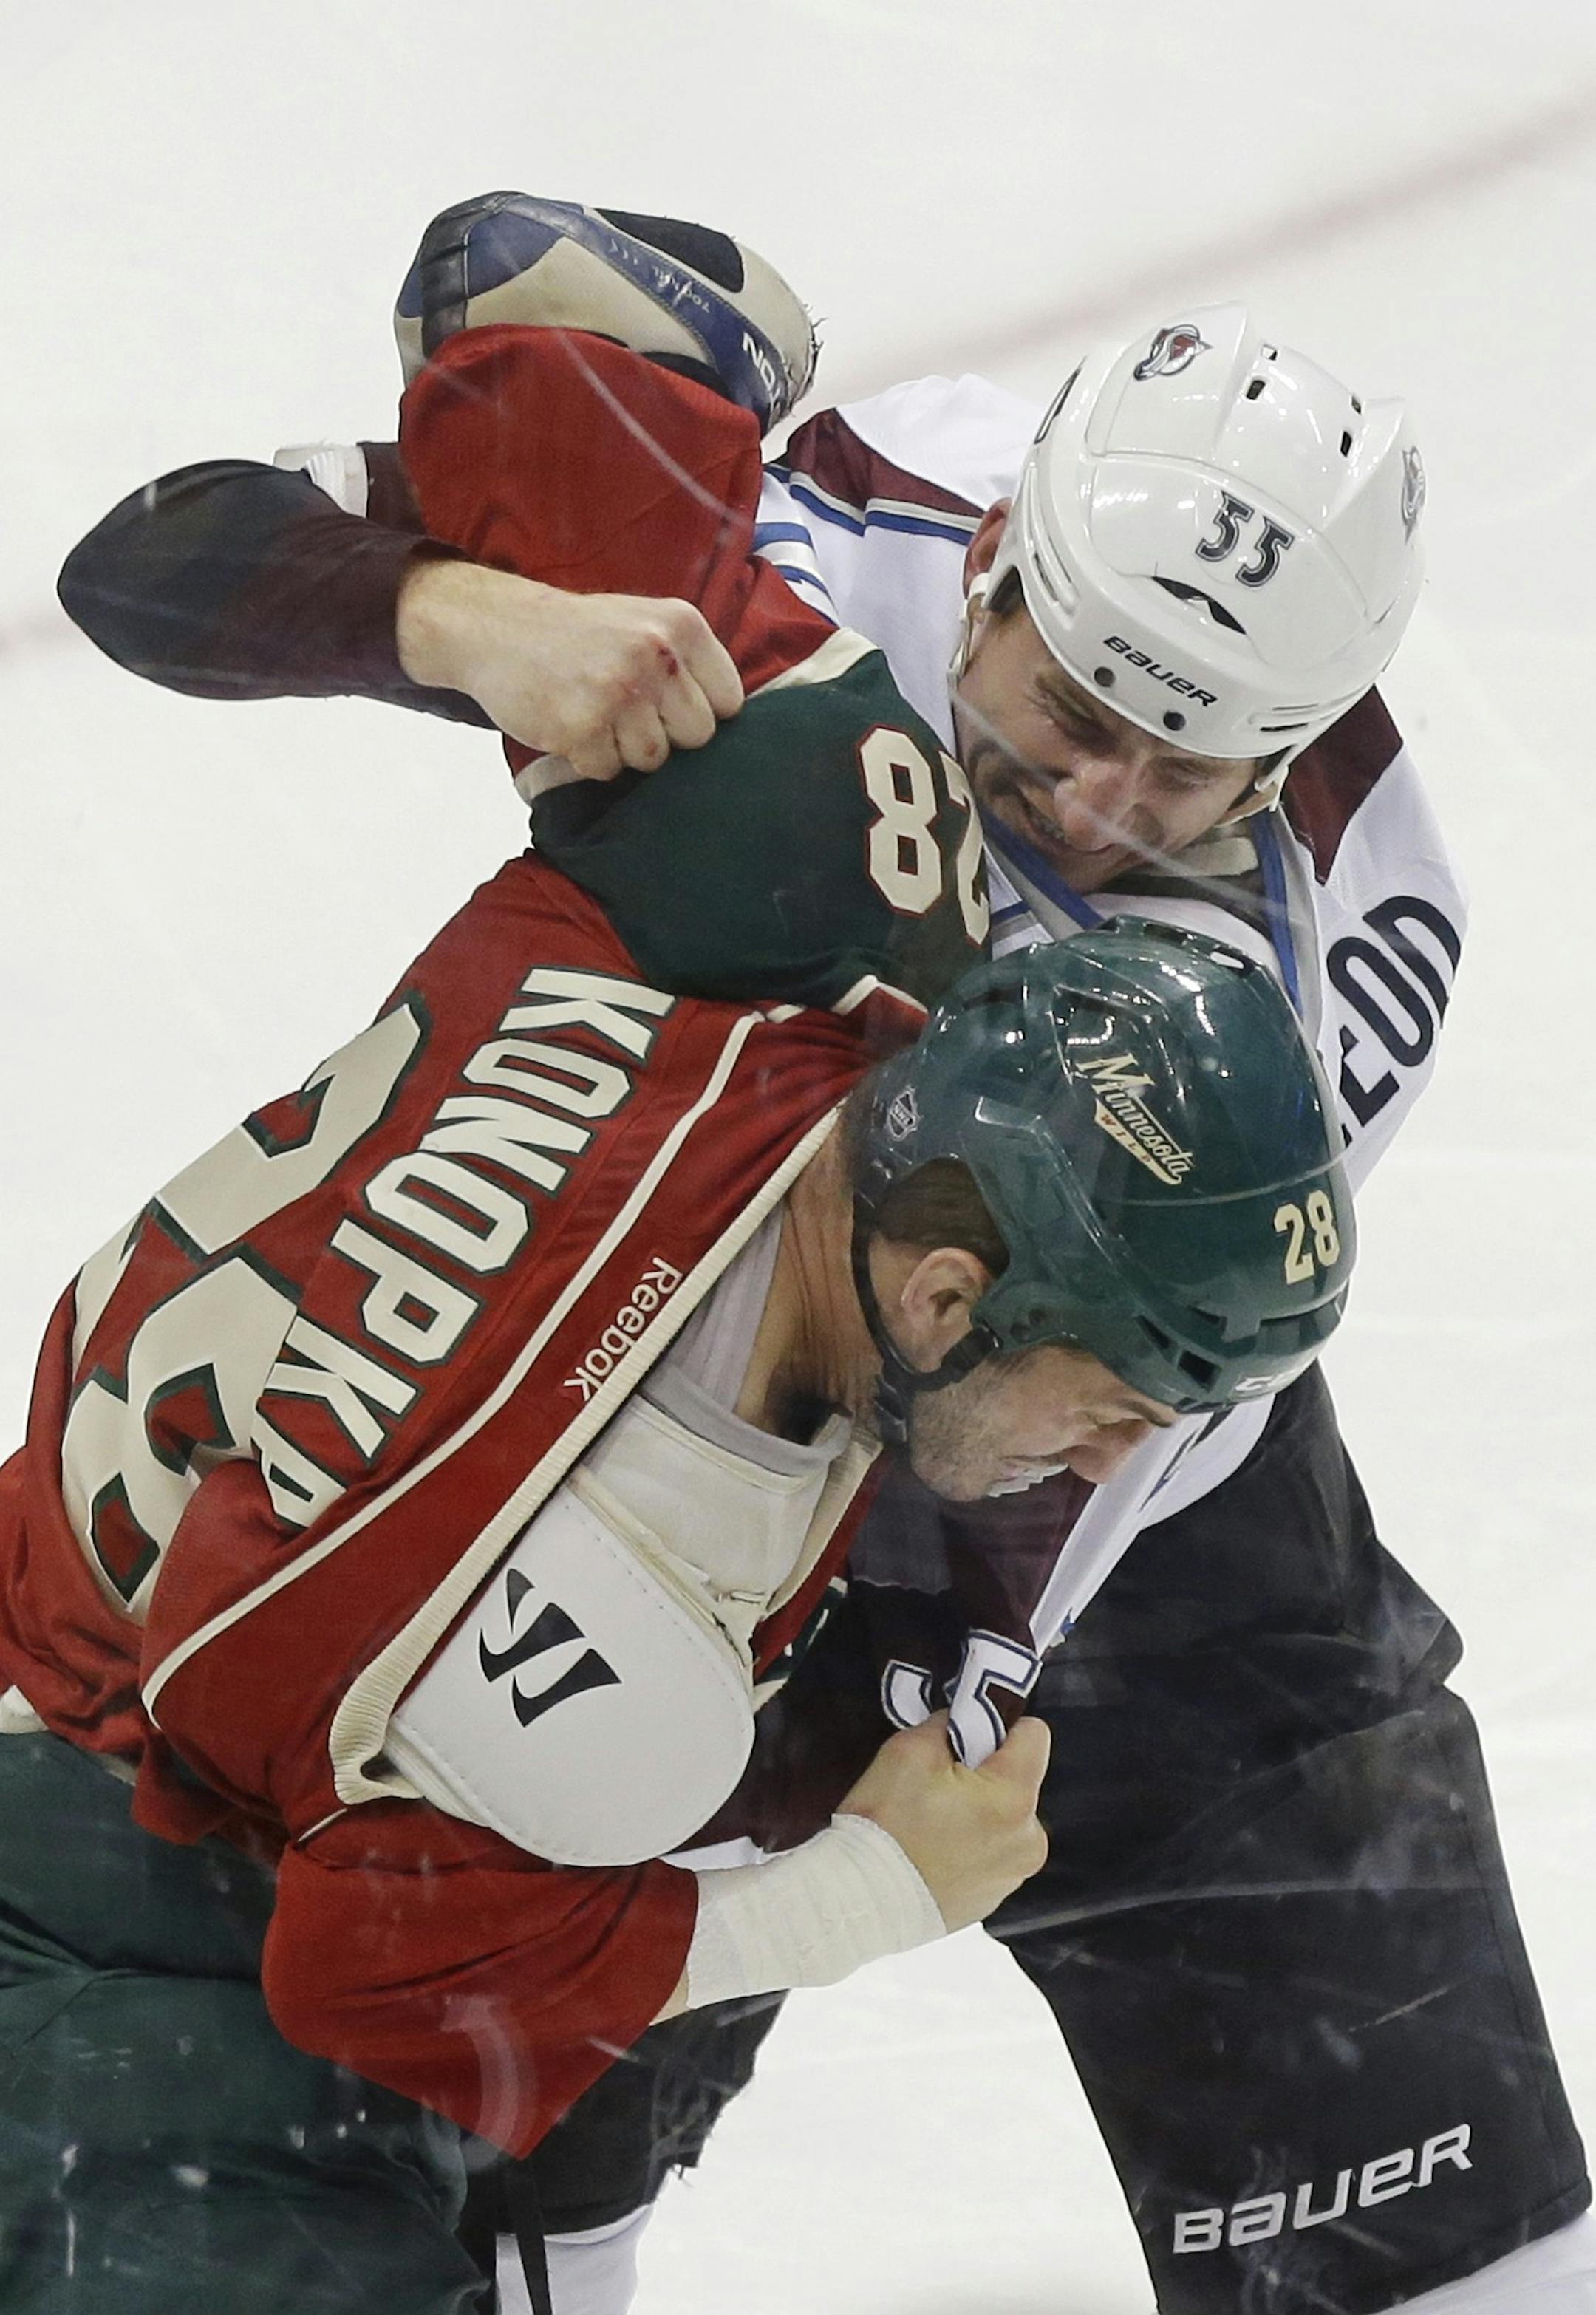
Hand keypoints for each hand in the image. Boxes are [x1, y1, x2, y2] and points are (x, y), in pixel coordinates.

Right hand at [396, 557, 743, 777]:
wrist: (497, 626)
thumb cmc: (579, 633)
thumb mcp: (644, 620)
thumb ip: (689, 661)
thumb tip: (730, 720)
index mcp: (681, 626)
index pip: (729, 702)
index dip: (699, 712)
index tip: (669, 705)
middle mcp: (656, 655)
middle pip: (697, 737)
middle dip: (665, 735)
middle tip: (626, 711)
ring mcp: (619, 692)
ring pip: (653, 759)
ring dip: (623, 748)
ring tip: (595, 713)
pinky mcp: (581, 726)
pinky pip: (607, 770)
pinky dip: (588, 758)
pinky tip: (570, 723)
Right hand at [836, 1711, 1049, 1932]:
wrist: (860, 1899)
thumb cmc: (886, 1827)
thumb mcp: (909, 1750)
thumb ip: (948, 1724)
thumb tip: (965, 1722)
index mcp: (1015, 1800)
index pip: (1034, 1734)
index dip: (999, 1725)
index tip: (966, 1736)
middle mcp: (1028, 1841)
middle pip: (1018, 1779)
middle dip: (985, 1773)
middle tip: (939, 1783)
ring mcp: (1013, 1874)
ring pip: (1005, 1817)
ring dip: (979, 1811)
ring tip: (933, 1821)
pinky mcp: (994, 1897)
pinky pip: (992, 1852)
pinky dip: (971, 1844)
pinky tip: (934, 1848)